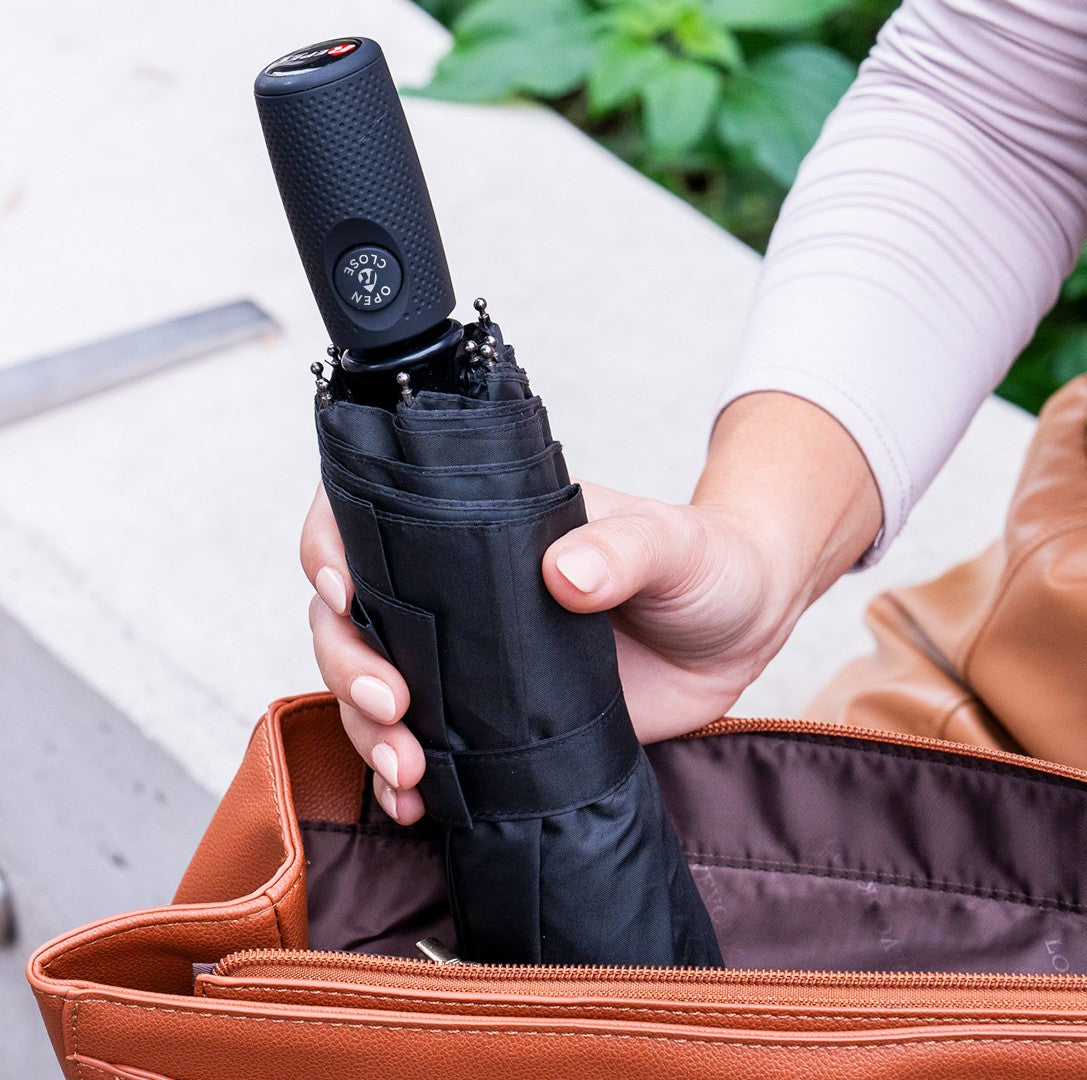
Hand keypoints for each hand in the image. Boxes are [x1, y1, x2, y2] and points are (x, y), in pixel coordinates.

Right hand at [302, 392, 880, 822]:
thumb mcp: (673, 543)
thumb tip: (566, 573)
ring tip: (405, 770)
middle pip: (354, 616)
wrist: (739, 629)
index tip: (343, 587)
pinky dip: (402, 780)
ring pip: (376, 688)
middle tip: (391, 704)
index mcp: (482, 530)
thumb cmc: (703, 561)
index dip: (331, 545)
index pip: (375, 520)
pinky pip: (426, 750)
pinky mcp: (499, 723)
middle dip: (349, 661)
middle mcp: (461, 593)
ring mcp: (473, 662)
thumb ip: (626, 548)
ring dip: (366, 731)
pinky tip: (411, 802)